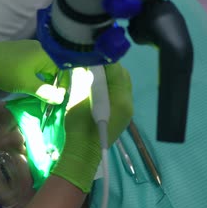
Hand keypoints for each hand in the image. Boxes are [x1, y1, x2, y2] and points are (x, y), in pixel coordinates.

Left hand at [0, 40, 66, 103]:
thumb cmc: (4, 70)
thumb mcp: (26, 84)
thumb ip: (45, 92)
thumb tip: (61, 99)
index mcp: (44, 53)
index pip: (63, 70)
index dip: (63, 86)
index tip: (59, 100)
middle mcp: (39, 48)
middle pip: (53, 68)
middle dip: (53, 85)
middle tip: (50, 101)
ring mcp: (27, 49)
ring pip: (42, 68)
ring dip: (42, 82)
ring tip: (40, 96)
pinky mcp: (18, 53)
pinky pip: (33, 65)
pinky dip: (34, 77)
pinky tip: (29, 86)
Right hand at [51, 64, 132, 192]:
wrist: (83, 154)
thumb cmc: (79, 127)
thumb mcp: (78, 99)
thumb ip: (82, 79)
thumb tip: (82, 63)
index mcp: (119, 98)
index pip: (115, 70)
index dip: (103, 59)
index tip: (90, 53)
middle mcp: (128, 102)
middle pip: (122, 76)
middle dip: (108, 67)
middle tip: (91, 63)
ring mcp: (127, 110)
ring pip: (122, 84)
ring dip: (109, 76)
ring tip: (93, 74)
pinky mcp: (122, 115)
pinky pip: (120, 94)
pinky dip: (110, 87)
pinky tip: (97, 87)